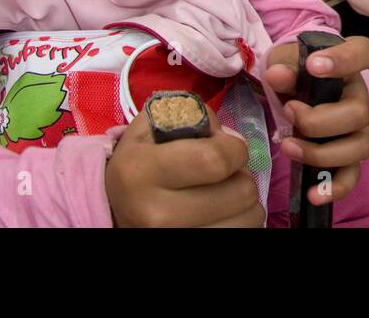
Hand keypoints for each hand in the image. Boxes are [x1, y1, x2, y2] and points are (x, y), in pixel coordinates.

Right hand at [106, 104, 263, 227]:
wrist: (118, 208)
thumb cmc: (141, 161)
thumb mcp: (153, 125)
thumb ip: (194, 115)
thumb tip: (233, 141)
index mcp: (141, 171)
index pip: (216, 160)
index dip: (234, 148)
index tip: (225, 146)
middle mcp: (155, 214)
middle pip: (241, 192)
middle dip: (239, 175)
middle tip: (220, 174)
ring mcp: (173, 239)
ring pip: (250, 217)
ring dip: (242, 201)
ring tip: (220, 194)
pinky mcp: (193, 252)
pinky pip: (243, 233)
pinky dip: (239, 219)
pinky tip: (219, 213)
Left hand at [264, 36, 368, 206]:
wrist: (299, 91)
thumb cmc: (297, 72)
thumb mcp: (286, 62)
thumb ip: (284, 66)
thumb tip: (277, 75)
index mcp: (349, 65)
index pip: (363, 53)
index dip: (344, 60)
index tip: (314, 66)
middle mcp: (361, 97)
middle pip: (359, 112)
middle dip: (319, 119)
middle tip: (289, 112)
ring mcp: (359, 129)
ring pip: (359, 147)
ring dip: (321, 152)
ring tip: (288, 146)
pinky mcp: (349, 156)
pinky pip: (352, 176)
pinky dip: (335, 188)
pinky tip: (313, 194)